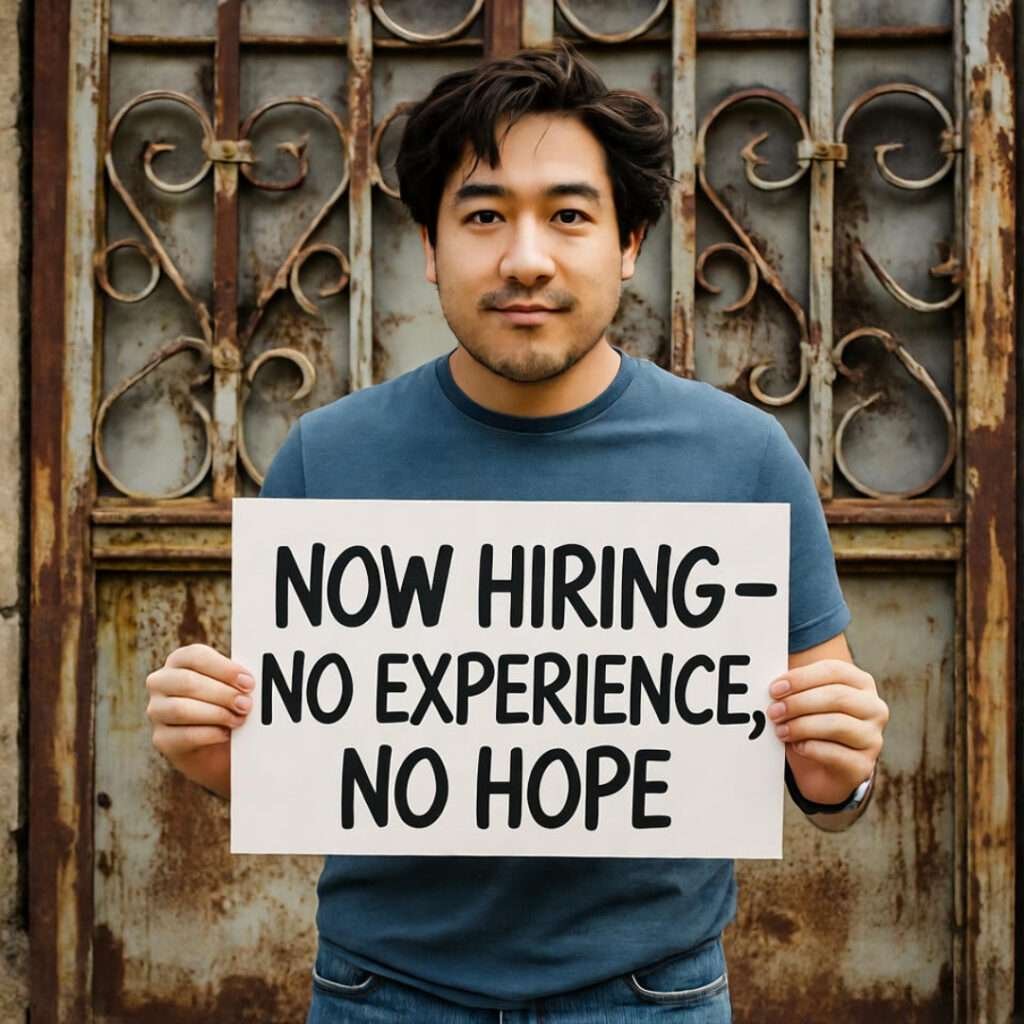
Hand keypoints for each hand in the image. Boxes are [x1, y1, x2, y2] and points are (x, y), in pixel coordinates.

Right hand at [146, 644, 254, 798]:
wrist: (217, 746)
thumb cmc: (226, 705)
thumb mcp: (231, 687)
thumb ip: (236, 680)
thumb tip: (249, 683)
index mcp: (179, 660)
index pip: (196, 656)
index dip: (224, 669)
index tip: (249, 682)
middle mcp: (161, 682)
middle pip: (188, 682)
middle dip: (222, 694)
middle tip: (247, 704)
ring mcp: (156, 711)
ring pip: (181, 709)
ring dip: (216, 714)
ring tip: (239, 719)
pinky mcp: (161, 739)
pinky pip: (183, 735)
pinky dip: (209, 734)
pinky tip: (226, 734)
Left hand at [767, 658, 887, 805]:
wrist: (823, 770)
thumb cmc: (813, 726)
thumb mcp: (806, 702)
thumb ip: (795, 688)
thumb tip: (772, 685)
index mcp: (861, 683)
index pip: (834, 670)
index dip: (802, 678)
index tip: (775, 689)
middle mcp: (874, 708)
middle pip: (837, 696)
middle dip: (799, 703)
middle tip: (773, 711)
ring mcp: (873, 737)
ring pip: (837, 724)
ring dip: (801, 726)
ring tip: (780, 730)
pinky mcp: (863, 765)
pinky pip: (835, 753)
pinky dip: (810, 748)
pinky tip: (797, 746)